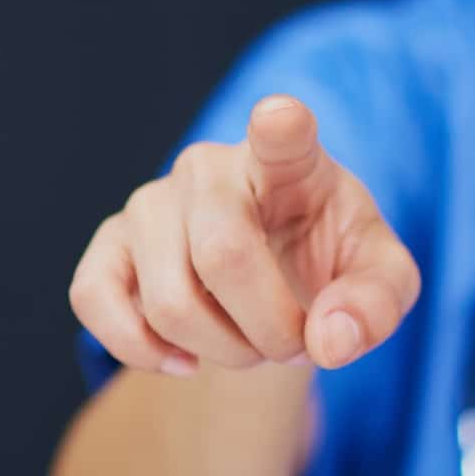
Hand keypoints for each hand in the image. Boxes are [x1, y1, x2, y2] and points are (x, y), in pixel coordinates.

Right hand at [69, 95, 421, 375]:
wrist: (272, 284)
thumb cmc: (330, 264)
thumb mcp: (380, 281)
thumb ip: (375, 304)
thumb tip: (330, 340)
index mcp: (288, 160)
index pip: (282, 133)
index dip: (279, 126)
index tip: (280, 116)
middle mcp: (211, 167)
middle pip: (223, 257)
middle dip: (268, 330)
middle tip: (294, 345)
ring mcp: (151, 202)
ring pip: (168, 301)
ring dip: (221, 353)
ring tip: (251, 348)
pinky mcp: (109, 243)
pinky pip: (95, 300)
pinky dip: (141, 351)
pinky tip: (183, 359)